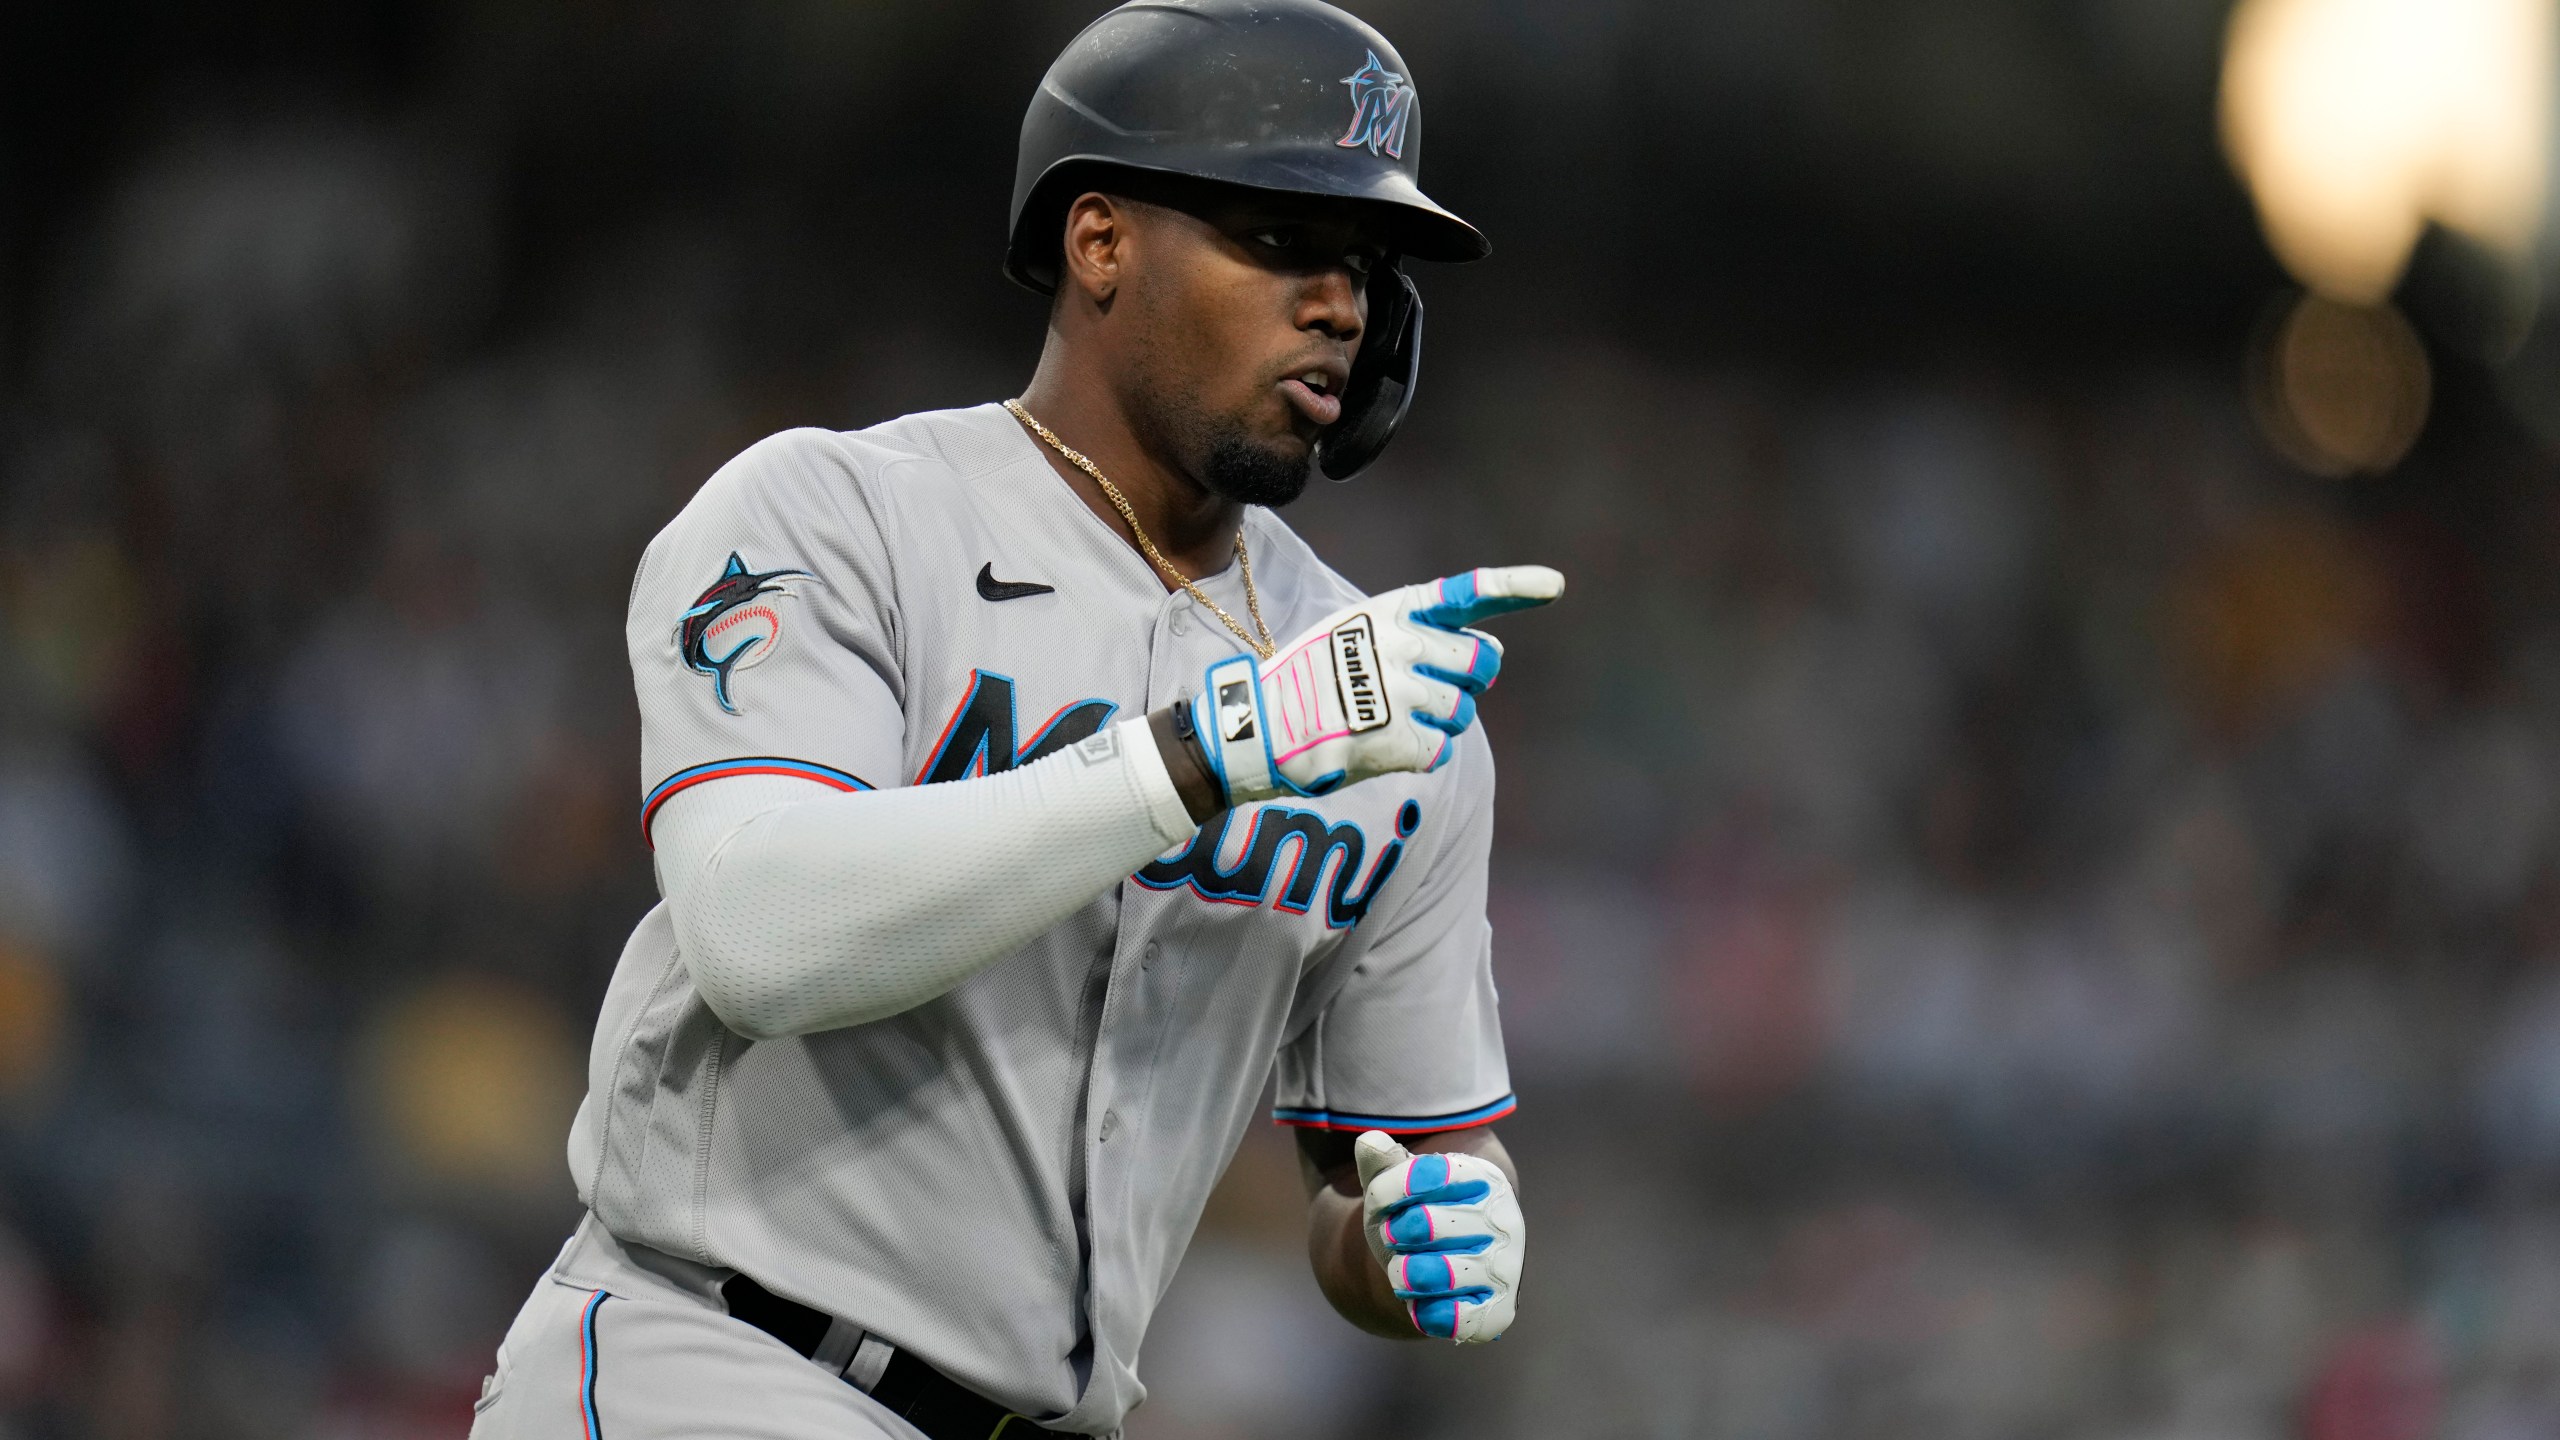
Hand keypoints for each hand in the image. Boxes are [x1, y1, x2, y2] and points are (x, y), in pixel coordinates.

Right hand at [1188, 565, 1563, 806]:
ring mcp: (1403, 692)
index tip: (1554, 585)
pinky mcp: (1400, 739)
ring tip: (1389, 719)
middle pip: (1483, 661)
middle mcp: (1404, 645)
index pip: (1465, 593)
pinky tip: (1381, 744)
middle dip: (1470, 677)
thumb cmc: (1309, 678)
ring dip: (1439, 720)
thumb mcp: (1354, 631)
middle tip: (1435, 686)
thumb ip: (1413, 633)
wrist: (1261, 726)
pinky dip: (1418, 753)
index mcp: (1393, 612)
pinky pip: (1441, 748)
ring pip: (1464, 711)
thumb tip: (1481, 658)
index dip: (1514, 587)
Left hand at [1354, 1130, 1523, 1342]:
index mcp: (1482, 1177)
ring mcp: (1505, 1267)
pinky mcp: (1499, 1311)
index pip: (1423, 1174)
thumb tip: (1368, 1142)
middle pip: (1423, 1224)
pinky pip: (1456, 1318)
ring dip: (1404, 1273)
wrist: (1446, 1262)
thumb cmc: (1417, 1213)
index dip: (1387, 1191)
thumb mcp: (1397, 1185)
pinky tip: (1421, 1304)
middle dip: (1396, 1232)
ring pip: (1435, 1273)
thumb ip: (1382, 1163)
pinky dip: (1427, 1313)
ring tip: (1403, 1269)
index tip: (1383, 1199)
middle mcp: (1504, 1220)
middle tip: (1397, 1235)